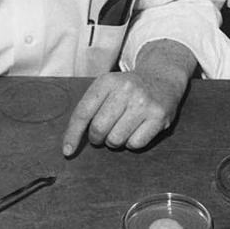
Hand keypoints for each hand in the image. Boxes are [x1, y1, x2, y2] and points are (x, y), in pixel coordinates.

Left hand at [62, 40, 194, 154]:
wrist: (162, 78)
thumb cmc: (127, 89)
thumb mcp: (107, 88)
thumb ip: (89, 109)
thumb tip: (71, 143)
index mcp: (107, 81)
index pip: (83, 113)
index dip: (72, 134)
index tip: (67, 151)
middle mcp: (126, 90)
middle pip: (99, 129)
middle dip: (97, 138)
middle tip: (102, 135)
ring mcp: (144, 103)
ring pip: (116, 139)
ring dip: (114, 141)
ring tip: (121, 129)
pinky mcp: (159, 117)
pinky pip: (135, 144)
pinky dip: (131, 143)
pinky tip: (135, 130)